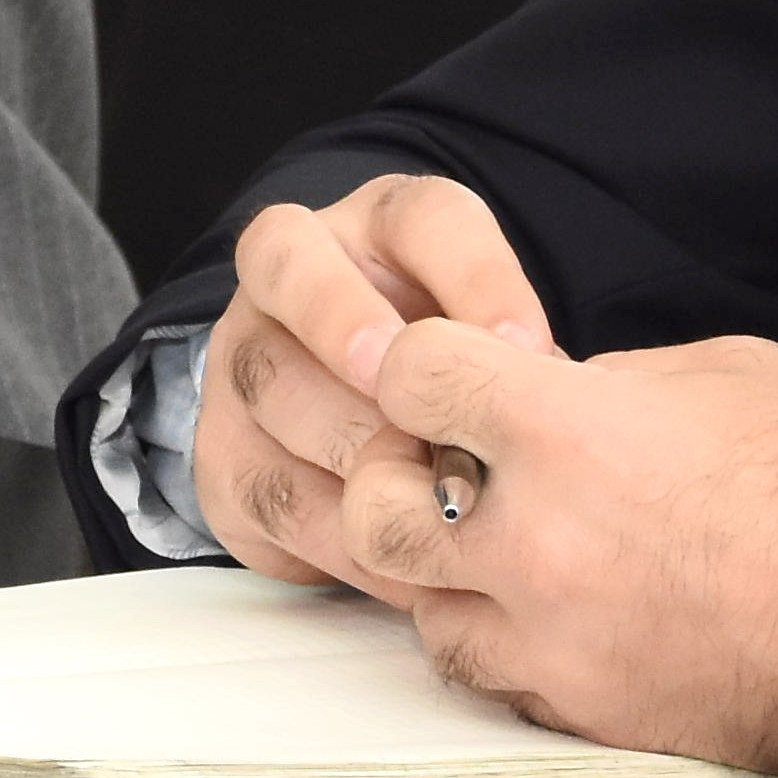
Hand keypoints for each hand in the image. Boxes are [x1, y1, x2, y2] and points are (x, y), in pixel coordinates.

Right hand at [189, 173, 553, 597]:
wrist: (364, 436)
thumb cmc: (453, 390)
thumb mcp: (497, 354)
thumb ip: (511, 366)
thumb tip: (556, 414)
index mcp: (383, 228)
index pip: (421, 217)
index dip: (474, 277)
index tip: (525, 353)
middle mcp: (294, 274)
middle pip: (298, 273)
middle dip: (353, 331)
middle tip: (417, 403)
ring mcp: (243, 357)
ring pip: (269, 382)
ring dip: (349, 448)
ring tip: (421, 502)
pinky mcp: (220, 451)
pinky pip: (261, 485)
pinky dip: (330, 532)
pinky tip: (394, 559)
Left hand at [336, 322, 777, 775]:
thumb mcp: (720, 372)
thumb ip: (609, 380)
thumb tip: (552, 392)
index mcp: (567, 432)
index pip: (412, 374)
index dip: (419, 361)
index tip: (442, 371)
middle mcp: (537, 542)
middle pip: (375, 510)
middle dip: (393, 478)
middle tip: (443, 466)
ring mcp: (555, 641)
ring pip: (421, 612)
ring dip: (446, 573)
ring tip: (500, 548)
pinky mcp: (587, 712)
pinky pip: (497, 680)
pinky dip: (505, 644)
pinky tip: (548, 613)